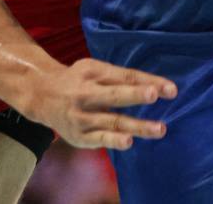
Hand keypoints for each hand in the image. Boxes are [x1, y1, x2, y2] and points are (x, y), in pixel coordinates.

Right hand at [20, 57, 177, 150]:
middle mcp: (86, 94)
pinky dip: (114, 141)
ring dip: (137, 126)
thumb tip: (155, 85)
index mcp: (93, 73)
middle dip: (135, 95)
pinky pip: (100, 139)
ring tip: (159, 129)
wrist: (42, 95)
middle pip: (114, 95)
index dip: (147, 81)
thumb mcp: (94, 70)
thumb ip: (120, 78)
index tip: (170, 89)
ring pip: (112, 121)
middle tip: (155, 94)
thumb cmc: (78, 80)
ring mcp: (82, 116)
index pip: (124, 76)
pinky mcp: (80, 136)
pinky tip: (129, 142)